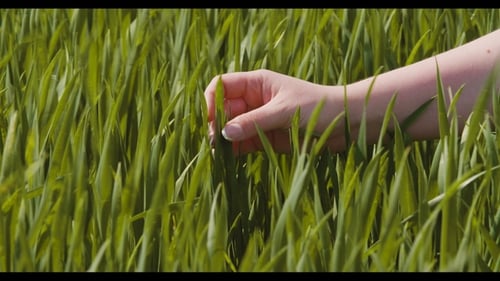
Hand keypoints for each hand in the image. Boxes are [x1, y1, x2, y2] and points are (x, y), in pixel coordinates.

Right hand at [204, 69, 346, 154]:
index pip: (222, 86)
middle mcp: (254, 100)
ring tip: (220, 154)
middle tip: (216, 142)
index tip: (213, 119)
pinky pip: (243, 143)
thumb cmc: (317, 106)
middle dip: (217, 124)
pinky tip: (229, 159)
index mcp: (256, 83)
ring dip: (224, 140)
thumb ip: (253, 122)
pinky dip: (235, 151)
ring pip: (231, 128)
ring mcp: (259, 120)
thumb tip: (224, 133)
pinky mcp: (265, 138)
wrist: (344, 122)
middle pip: (223, 109)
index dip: (213, 101)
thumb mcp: (284, 111)